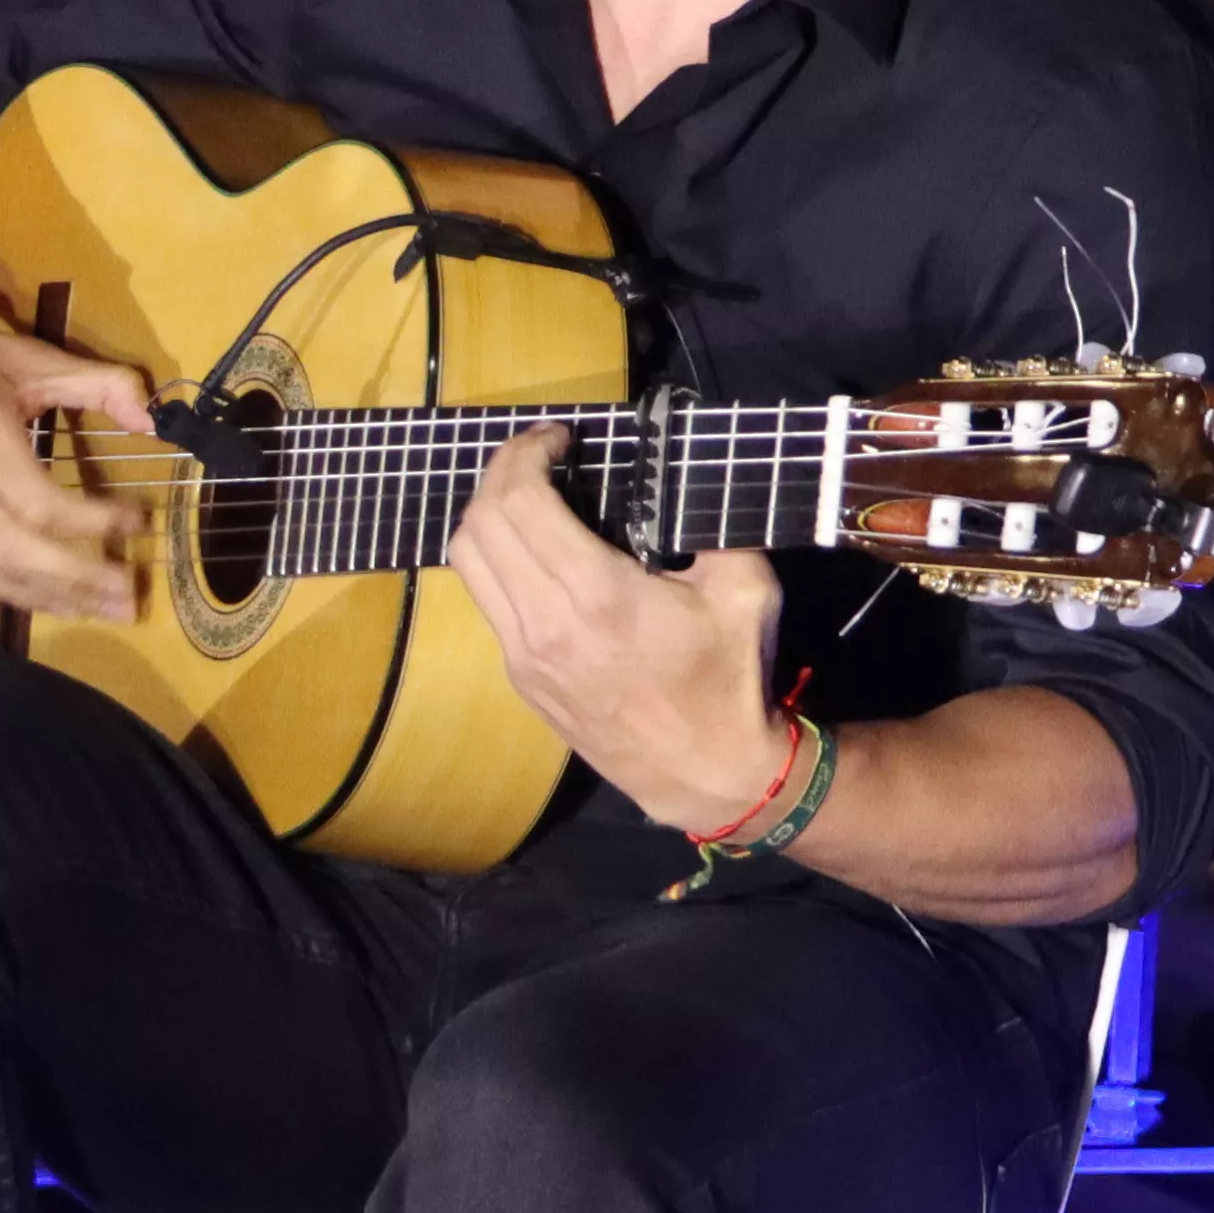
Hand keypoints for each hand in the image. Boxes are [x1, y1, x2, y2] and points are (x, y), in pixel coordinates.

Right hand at [0, 305, 151, 624]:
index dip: (98, 524)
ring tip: (101, 610)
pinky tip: (47, 599)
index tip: (140, 520)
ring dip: (53, 597)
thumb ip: (99, 383)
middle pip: (23, 556)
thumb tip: (152, 420)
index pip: (47, 508)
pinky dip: (12, 590)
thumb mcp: (29, 357)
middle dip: (82, 581)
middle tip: (131, 597)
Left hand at [447, 422, 793, 829]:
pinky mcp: (520, 680)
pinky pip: (487, 600)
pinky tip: (537, 552)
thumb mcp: (746, 587)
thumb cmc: (732, 679)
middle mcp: (544, 626)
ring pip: (467, 563)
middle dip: (502, 472)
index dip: (527, 452)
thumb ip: (707, 520)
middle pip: (479, 523)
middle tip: (541, 456)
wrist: (711, 775)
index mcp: (595, 597)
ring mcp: (523, 657)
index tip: (559, 437)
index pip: (519, 501)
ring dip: (490, 515)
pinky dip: (499, 559)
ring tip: (530, 497)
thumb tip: (673, 473)